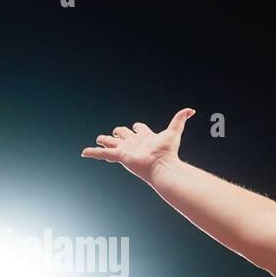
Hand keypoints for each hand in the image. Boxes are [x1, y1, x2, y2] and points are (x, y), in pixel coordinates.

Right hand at [80, 108, 195, 183]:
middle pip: (123, 134)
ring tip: (100, 140)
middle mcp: (134, 143)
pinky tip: (84, 153)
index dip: (138, 127)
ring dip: (105, 140)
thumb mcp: (174, 132)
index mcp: (145, 137)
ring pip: (111, 142)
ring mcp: (126, 150)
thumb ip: (180, 119)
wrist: (163, 166)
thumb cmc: (168, 152)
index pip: (139, 129)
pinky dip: (92, 153)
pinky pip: (103, 153)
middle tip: (116, 133)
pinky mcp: (119, 156)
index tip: (137, 126)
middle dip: (119, 132)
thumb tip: (191, 110)